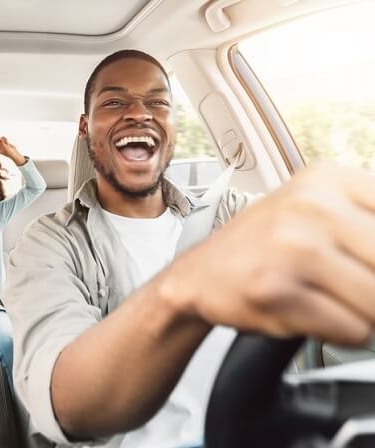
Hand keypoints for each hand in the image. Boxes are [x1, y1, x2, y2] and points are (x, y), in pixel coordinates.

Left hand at [0, 136, 24, 164]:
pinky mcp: (3, 142)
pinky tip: (8, 143)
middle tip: (5, 147)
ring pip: (0, 138)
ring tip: (7, 145)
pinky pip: (3, 137)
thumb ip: (1, 142)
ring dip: (4, 141)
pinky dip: (6, 139)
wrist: (14, 154)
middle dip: (1, 142)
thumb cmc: (9, 153)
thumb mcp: (5, 147)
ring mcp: (0, 144)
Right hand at [164, 163, 374, 345]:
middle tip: (354, 289)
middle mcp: (312, 206)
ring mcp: (291, 247)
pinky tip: (311, 313)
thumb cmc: (264, 246)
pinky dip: (342, 333)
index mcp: (329, 179)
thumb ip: (368, 224)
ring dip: (365, 315)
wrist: (198, 275)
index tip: (364, 264)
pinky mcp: (275, 290)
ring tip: (332, 301)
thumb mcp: (317, 210)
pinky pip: (351, 329)